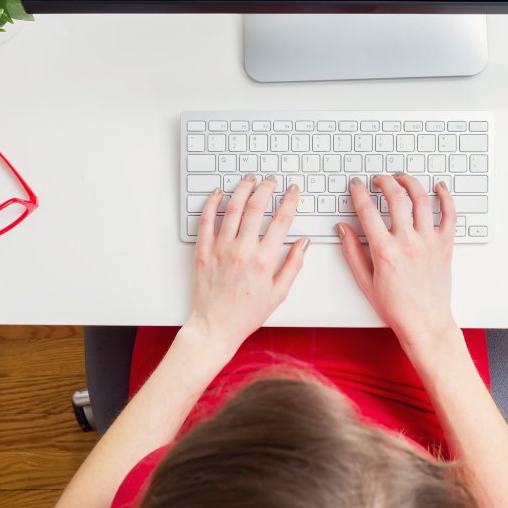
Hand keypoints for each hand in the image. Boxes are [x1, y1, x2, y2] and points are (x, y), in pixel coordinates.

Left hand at [187, 174, 309, 351]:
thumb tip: (304, 243)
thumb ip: (293, 265)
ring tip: (250, 180)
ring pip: (232, 208)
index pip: (281, 220)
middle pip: (256, 207)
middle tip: (272, 181)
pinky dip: (212, 203)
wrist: (214, 327)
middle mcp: (242, 250)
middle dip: (267, 188)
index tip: (293, 191)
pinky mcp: (204, 251)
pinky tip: (219, 193)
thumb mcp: (278, 293)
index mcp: (263, 260)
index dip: (290, 201)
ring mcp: (221, 249)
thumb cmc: (245, 314)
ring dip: (243, 189)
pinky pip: (206, 220)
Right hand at [335, 173, 457, 348]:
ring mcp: (429, 242)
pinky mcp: (445, 246)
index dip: (359, 193)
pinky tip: (440, 187)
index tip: (357, 186)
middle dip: (384, 181)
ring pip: (422, 200)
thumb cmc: (396, 308)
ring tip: (402, 178)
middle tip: (378, 179)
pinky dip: (446, 197)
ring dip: (411, 182)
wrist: (425, 323)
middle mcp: (408, 242)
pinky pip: (450, 215)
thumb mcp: (365, 282)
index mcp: (384, 251)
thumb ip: (352, 251)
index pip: (367, 211)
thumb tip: (342, 229)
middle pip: (396, 197)